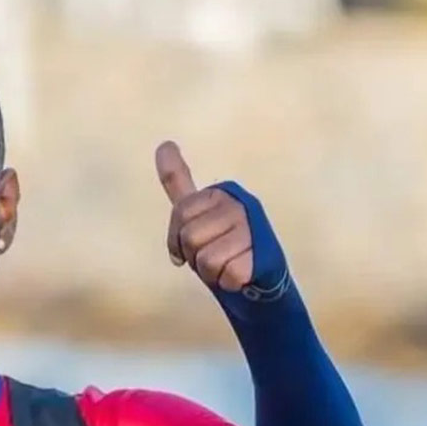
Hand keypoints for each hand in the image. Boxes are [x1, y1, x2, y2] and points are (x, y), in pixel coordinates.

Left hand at [156, 141, 253, 291]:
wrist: (257, 275)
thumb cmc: (220, 243)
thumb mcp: (196, 212)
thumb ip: (177, 180)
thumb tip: (163, 144)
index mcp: (220, 193)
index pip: (180, 214)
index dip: (177, 237)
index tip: (190, 242)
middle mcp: (239, 205)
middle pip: (190, 237)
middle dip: (194, 256)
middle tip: (212, 255)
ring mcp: (253, 229)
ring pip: (206, 259)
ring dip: (210, 271)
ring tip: (225, 264)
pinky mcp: (262, 256)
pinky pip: (226, 275)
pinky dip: (227, 281)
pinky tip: (239, 275)